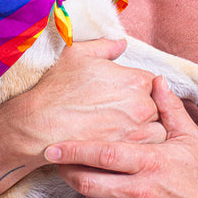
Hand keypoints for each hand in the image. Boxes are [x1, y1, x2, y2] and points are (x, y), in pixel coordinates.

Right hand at [19, 38, 166, 153]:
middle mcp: (142, 105)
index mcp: (136, 80)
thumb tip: (122, 43)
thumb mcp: (78, 54)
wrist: (40, 124)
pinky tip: (122, 148)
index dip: (139, 90)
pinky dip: (138, 151)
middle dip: (145, 111)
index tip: (125, 96)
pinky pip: (145, 153)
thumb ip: (106, 46)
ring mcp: (137, 132)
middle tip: (124, 115)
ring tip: (126, 133)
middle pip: (158, 109)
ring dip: (146, 132)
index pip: (153, 84)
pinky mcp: (127, 154)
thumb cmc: (57, 88)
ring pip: (157, 133)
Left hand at [45, 76, 197, 197]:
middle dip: (66, 170)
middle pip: (88, 181)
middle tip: (55, 159)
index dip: (74, 150)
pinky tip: (98, 193)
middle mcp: (140, 190)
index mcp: (151, 162)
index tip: (52, 146)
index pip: (104, 155)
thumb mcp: (188, 136)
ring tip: (77, 171)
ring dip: (80, 185)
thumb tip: (157, 79)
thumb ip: (169, 107)